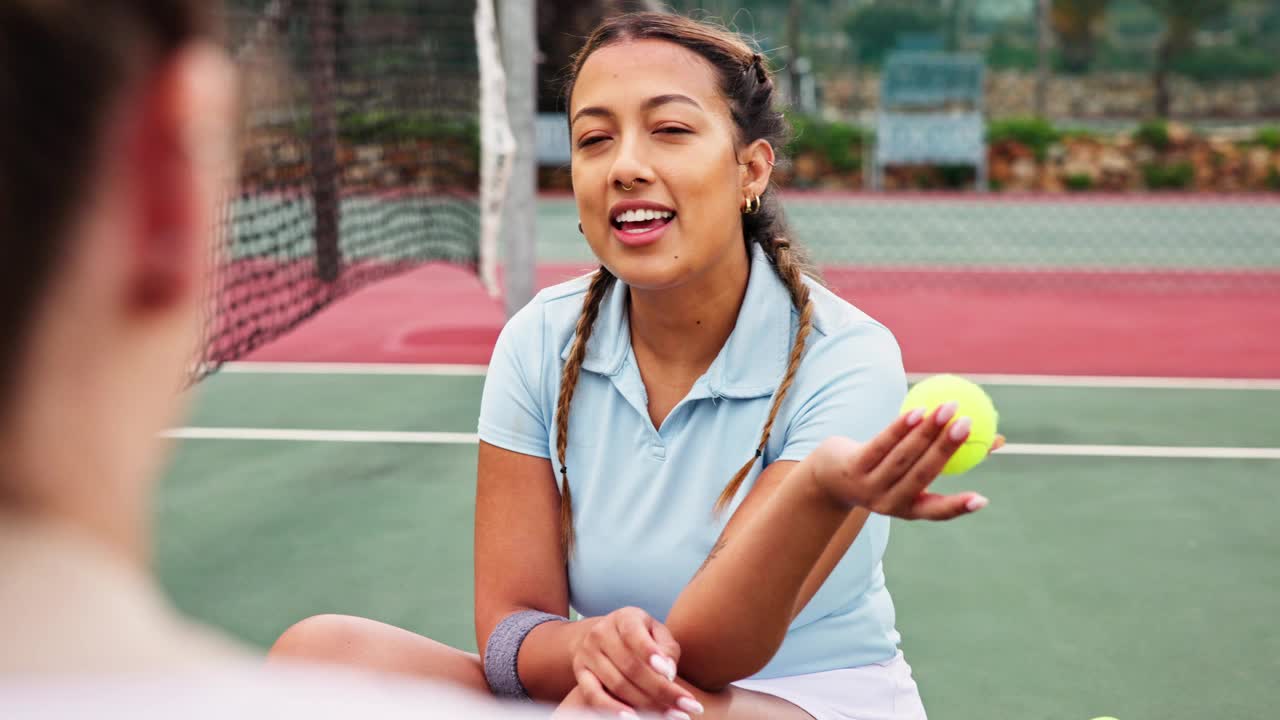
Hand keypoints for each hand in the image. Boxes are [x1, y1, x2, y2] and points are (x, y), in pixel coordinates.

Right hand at [570, 607, 702, 717]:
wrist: (604, 637)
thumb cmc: (642, 637)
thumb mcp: (657, 635)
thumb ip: (666, 650)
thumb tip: (667, 672)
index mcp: (624, 617)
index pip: (635, 635)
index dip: (651, 654)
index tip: (671, 675)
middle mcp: (601, 632)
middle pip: (630, 667)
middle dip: (661, 690)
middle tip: (686, 707)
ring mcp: (587, 653)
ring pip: (617, 685)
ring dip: (647, 705)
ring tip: (674, 716)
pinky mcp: (580, 674)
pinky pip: (594, 697)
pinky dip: (613, 710)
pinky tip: (634, 719)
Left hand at [809, 402, 1000, 519]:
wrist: (828, 478)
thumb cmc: (883, 470)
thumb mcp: (912, 468)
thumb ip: (947, 457)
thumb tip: (997, 441)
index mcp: (907, 508)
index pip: (936, 511)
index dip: (958, 507)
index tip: (982, 499)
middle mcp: (888, 501)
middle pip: (922, 474)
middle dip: (947, 449)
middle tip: (969, 424)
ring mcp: (868, 484)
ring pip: (902, 456)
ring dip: (927, 431)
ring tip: (949, 408)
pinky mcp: (852, 465)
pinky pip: (880, 443)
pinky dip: (900, 427)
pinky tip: (918, 410)